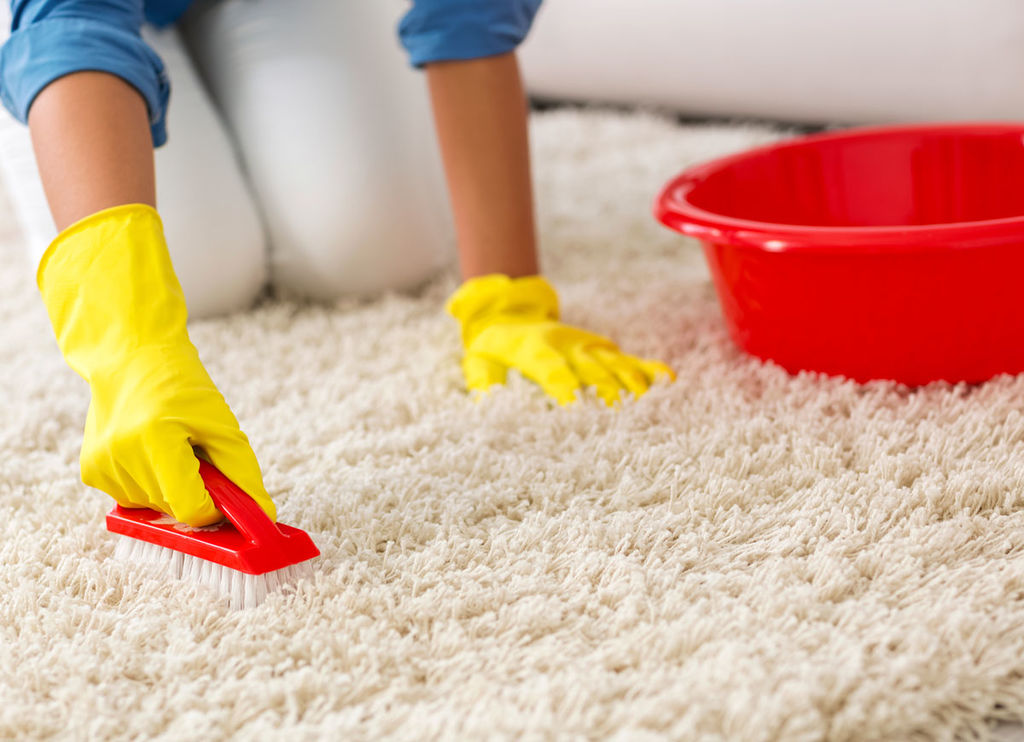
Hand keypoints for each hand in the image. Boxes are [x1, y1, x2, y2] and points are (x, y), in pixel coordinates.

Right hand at [38, 204, 274, 526]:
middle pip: (173, 511)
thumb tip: (264, 517)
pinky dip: (150, 484)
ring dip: (171, 488)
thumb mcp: (223, 425)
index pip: (191, 510)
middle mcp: (121, 457)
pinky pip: (132, 500)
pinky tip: (149, 451)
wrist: (132, 359)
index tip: (224, 493)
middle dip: (195, 493)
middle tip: (196, 455)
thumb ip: (243, 475)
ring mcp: (102, 467)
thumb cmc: (183, 389)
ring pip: (154, 508)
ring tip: (170, 447)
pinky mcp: (91, 472)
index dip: (214, 508)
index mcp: (156, 441)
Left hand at [447, 274, 673, 404]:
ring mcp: (587, 344)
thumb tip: (485, 404)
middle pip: (591, 369)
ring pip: (614, 363)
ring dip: (631, 383)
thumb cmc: (493, 345)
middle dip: (606, 392)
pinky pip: (627, 358)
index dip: (565, 388)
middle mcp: (566, 344)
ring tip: (649, 405)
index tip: (576, 409)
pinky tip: (668, 382)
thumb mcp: (478, 361)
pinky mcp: (600, 347)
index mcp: (535, 348)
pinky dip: (648, 369)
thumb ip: (482, 382)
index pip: (553, 370)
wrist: (511, 310)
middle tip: (621, 417)